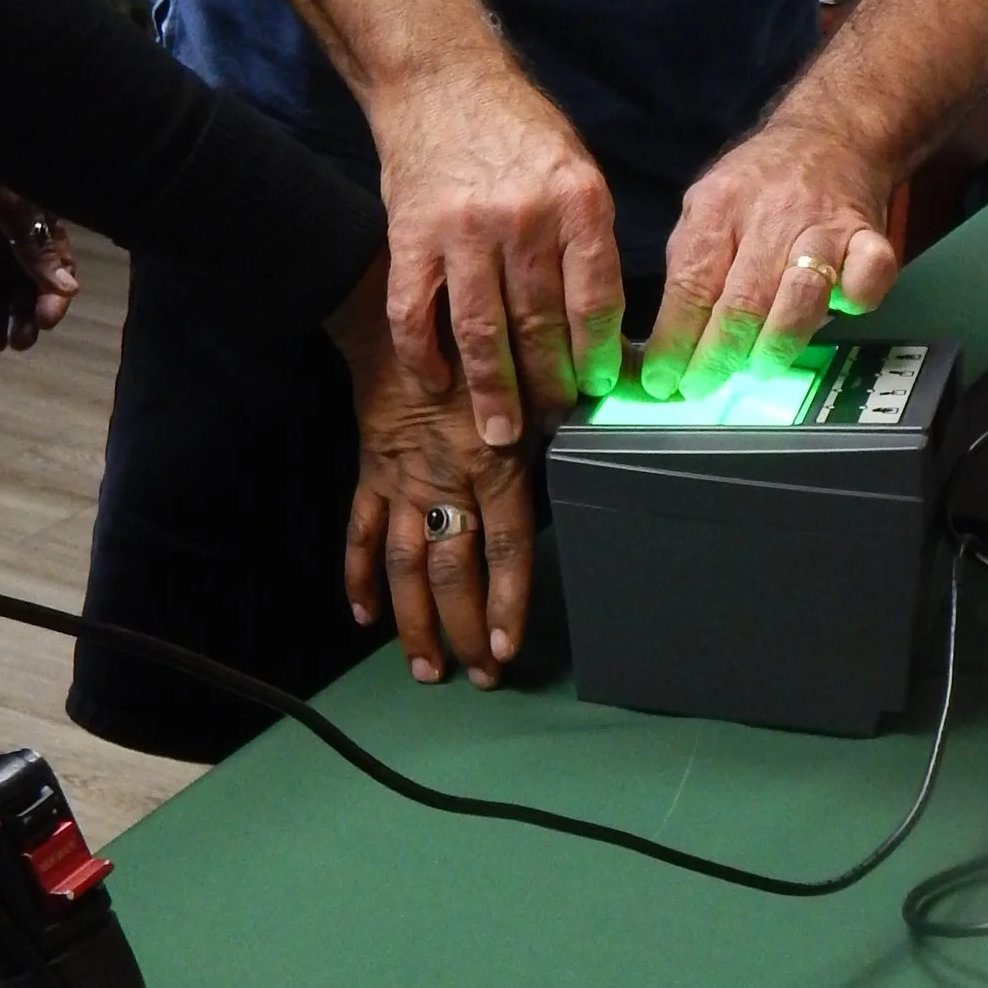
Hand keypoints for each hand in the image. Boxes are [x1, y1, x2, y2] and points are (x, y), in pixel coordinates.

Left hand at [0, 190, 78, 353]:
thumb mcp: (12, 208)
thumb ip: (38, 248)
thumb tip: (71, 288)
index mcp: (34, 218)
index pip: (56, 265)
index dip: (54, 296)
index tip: (46, 322)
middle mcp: (10, 231)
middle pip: (24, 281)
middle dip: (24, 314)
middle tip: (19, 344)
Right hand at [330, 261, 535, 684]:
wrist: (392, 309)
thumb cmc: (476, 333)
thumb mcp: (533, 369)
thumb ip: (568, 408)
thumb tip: (629, 411)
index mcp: (494, 463)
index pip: (506, 548)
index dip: (506, 602)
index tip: (505, 649)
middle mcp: (446, 482)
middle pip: (452, 571)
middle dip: (462, 629)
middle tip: (473, 678)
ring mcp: (402, 481)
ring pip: (405, 566)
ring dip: (414, 621)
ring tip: (426, 668)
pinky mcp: (370, 471)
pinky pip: (361, 531)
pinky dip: (358, 574)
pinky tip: (362, 616)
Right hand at [369, 62, 625, 447]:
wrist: (443, 80)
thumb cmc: (519, 131)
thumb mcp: (578, 172)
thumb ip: (587, 242)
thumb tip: (603, 328)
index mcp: (579, 203)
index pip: (595, 302)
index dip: (597, 357)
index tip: (597, 390)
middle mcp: (525, 219)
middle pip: (540, 326)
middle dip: (548, 385)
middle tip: (551, 421)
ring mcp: (464, 230)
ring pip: (481, 332)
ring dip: (492, 391)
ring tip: (500, 432)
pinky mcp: (411, 235)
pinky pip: (415, 313)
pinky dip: (424, 356)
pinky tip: (436, 382)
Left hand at [636, 107, 898, 399]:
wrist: (829, 136)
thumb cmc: (759, 185)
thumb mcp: (705, 205)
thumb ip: (690, 263)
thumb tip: (667, 338)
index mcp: (719, 208)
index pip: (691, 285)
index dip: (676, 341)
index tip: (664, 379)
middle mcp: (770, 216)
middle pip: (742, 300)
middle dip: (718, 356)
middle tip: (702, 386)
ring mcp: (823, 226)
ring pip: (800, 296)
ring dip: (776, 344)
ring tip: (757, 367)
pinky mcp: (868, 235)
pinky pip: (867, 277)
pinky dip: (854, 301)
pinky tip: (839, 312)